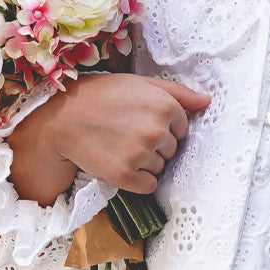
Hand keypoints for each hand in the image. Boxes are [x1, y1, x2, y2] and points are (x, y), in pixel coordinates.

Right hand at [8, 73, 210, 205]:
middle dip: (155, 145)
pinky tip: (119, 162)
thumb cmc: (102, 96)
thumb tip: (207, 102)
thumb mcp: (140, 84)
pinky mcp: (125, 175)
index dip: (164, 126)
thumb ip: (178, 93)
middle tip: (127, 132)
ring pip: (160, 168)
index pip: (183, 129)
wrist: (62, 118)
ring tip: (120, 145)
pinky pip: (148, 186)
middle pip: (172, 150)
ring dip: (145, 162)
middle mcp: (157, 131)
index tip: (141, 121)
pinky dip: (137, 180)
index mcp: (165, 106)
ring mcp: (141, 154)